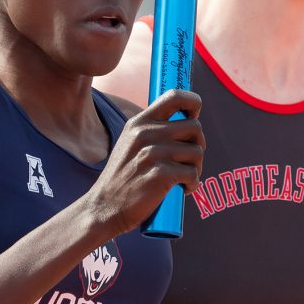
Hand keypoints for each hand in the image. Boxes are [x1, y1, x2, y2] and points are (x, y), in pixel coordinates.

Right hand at [85, 89, 203, 234]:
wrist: (104, 207)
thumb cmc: (123, 177)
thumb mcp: (130, 143)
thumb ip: (152, 130)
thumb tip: (186, 120)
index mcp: (139, 123)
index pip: (174, 96)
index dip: (193, 102)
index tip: (195, 115)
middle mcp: (146, 133)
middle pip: (194, 127)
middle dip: (198, 145)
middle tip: (188, 160)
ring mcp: (153, 153)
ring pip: (197, 152)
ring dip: (196, 168)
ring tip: (183, 178)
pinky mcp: (161, 175)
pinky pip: (193, 174)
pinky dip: (193, 184)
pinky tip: (182, 189)